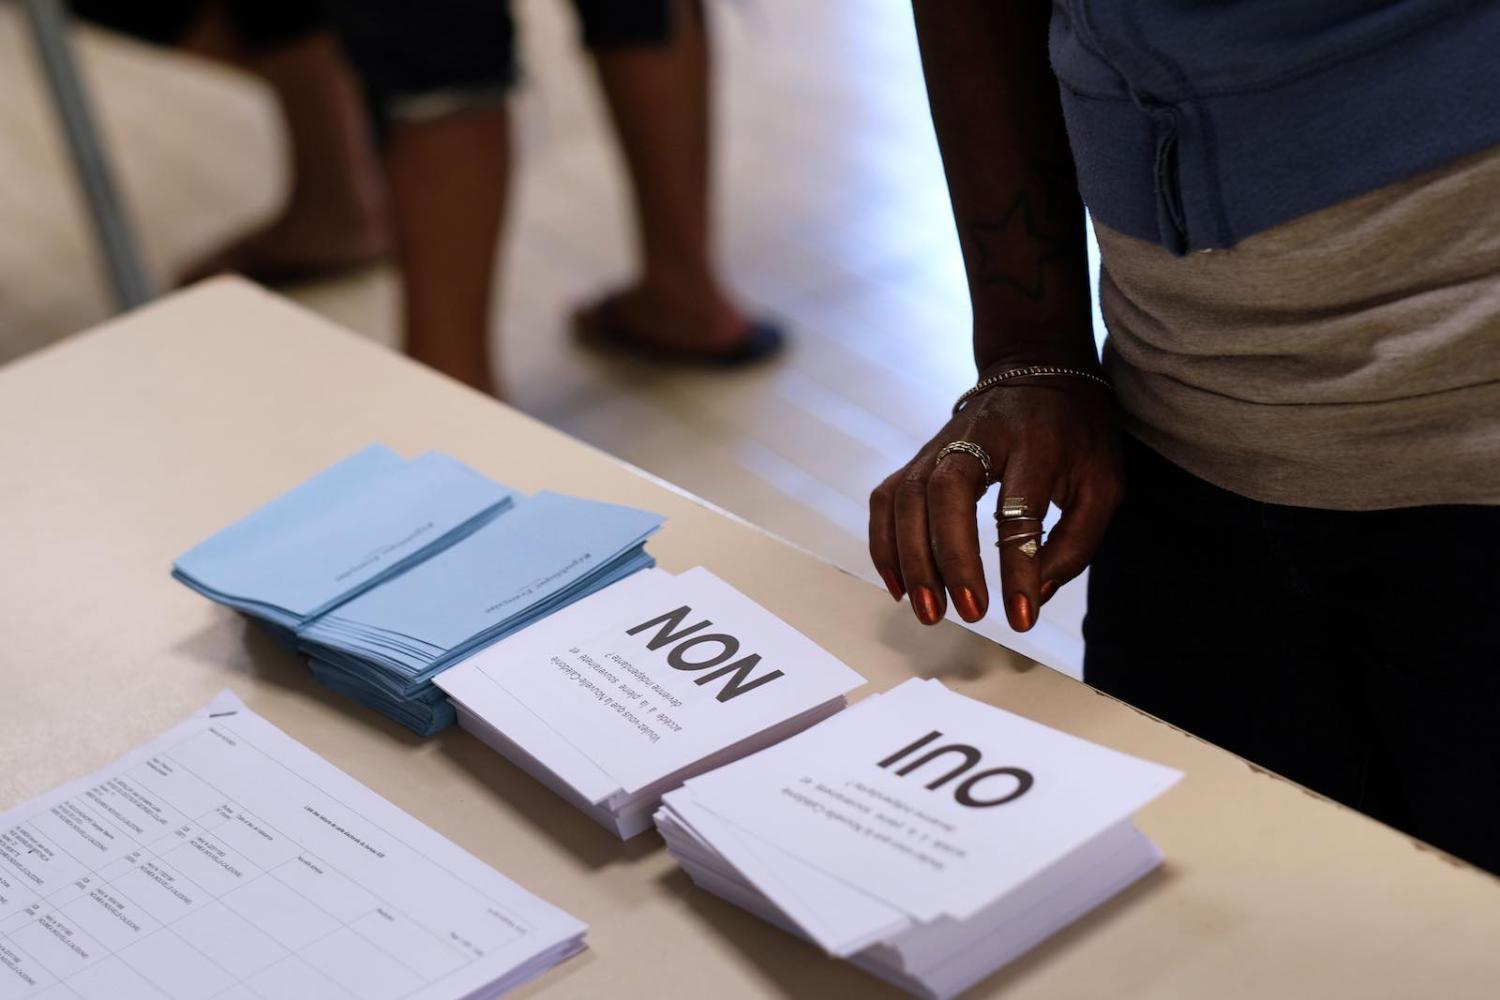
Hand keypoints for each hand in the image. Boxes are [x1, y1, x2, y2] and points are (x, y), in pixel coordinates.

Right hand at [868, 379, 1123, 630]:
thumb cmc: (1076, 433)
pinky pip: (886, 500)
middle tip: (969, 613)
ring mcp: (939, 444)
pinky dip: (884, 544)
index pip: (1020, 509)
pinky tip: (901, 586)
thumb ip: (1076, 541)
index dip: (1018, 568)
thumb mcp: (1104, 482)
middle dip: (950, 559)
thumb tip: (1034, 595)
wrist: (1036, 368)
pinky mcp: (917, 456)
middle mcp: (979, 437)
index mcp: (1036, 443)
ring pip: (907, 498)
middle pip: (947, 494)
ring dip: (911, 560)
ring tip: (930, 611)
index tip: (1021, 617)